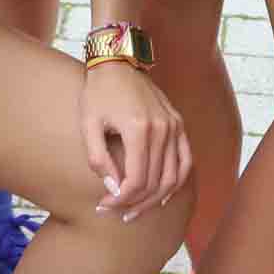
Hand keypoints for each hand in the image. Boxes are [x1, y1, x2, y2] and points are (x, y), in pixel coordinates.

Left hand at [79, 64, 189, 221]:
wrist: (117, 61)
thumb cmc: (98, 92)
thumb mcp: (88, 124)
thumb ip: (99, 160)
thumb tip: (114, 190)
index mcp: (139, 129)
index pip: (136, 181)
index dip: (120, 200)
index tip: (104, 206)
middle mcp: (163, 130)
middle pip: (154, 183)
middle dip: (133, 204)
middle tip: (115, 212)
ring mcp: (174, 127)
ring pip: (172, 178)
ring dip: (154, 200)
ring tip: (135, 211)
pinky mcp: (178, 124)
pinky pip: (185, 161)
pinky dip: (177, 183)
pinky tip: (162, 197)